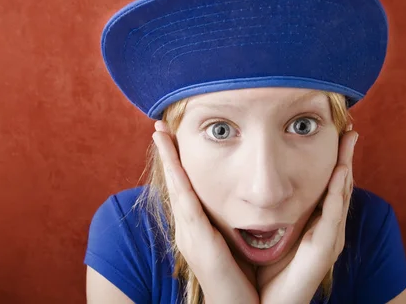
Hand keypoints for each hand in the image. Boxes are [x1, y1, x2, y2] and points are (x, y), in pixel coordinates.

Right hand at [152, 121, 258, 303]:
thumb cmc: (242, 278)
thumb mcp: (236, 244)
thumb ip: (234, 223)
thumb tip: (245, 203)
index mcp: (198, 228)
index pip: (185, 187)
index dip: (176, 163)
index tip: (171, 137)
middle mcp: (188, 228)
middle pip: (175, 182)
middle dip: (167, 154)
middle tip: (159, 126)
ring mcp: (188, 232)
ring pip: (175, 186)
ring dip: (167, 158)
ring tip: (160, 132)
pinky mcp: (195, 237)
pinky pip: (183, 199)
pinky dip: (175, 175)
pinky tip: (171, 158)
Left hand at [257, 130, 357, 303]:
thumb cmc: (268, 269)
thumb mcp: (271, 231)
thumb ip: (272, 209)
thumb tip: (258, 182)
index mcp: (316, 222)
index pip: (328, 184)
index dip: (334, 159)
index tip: (334, 131)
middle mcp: (327, 228)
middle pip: (340, 184)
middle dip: (346, 156)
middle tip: (349, 128)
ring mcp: (329, 238)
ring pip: (341, 195)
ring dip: (346, 166)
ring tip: (349, 140)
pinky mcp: (324, 249)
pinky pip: (333, 216)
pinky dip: (337, 193)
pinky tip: (340, 173)